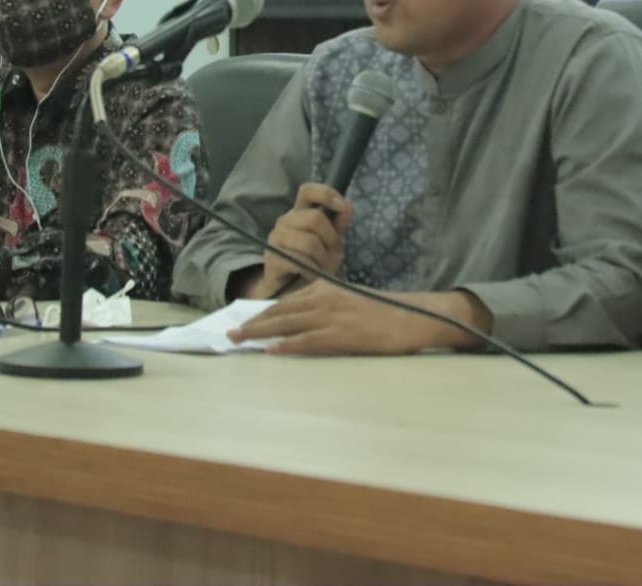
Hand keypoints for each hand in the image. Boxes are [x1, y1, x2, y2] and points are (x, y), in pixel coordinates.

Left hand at [229, 281, 484, 354]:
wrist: (411, 317)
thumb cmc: (383, 311)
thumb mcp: (350, 300)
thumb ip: (326, 305)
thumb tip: (303, 318)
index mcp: (325, 289)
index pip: (286, 301)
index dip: (263, 312)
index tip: (245, 320)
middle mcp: (323, 299)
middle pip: (279, 311)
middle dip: (252, 322)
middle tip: (231, 332)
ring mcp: (330, 317)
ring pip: (286, 324)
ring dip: (259, 333)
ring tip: (239, 340)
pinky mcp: (340, 335)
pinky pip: (306, 341)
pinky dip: (286, 346)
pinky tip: (271, 351)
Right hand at [244, 183, 351, 298]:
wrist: (291, 293)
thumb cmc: (313, 264)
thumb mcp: (331, 243)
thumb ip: (339, 224)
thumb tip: (347, 204)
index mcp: (300, 213)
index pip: (308, 191)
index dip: (326, 194)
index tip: (341, 206)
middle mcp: (285, 221)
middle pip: (315, 218)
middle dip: (330, 240)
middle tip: (330, 255)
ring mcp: (276, 239)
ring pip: (309, 242)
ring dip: (321, 259)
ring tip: (319, 268)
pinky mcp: (272, 259)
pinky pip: (299, 261)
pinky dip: (310, 270)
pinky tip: (309, 275)